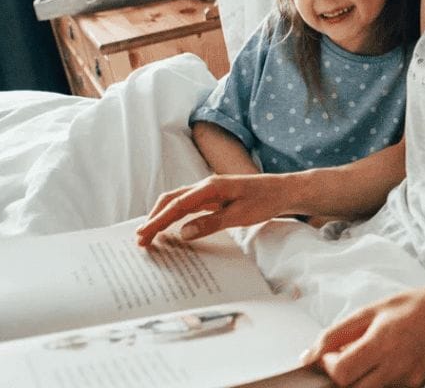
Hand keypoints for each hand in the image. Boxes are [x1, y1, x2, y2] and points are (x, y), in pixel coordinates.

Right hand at [135, 173, 299, 246]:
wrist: (283, 191)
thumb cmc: (265, 201)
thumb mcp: (240, 215)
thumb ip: (211, 223)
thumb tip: (184, 232)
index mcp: (211, 187)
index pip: (177, 205)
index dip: (158, 221)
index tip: (144, 235)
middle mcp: (207, 186)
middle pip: (172, 200)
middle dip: (154, 218)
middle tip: (140, 239)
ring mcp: (210, 191)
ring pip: (178, 201)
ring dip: (162, 216)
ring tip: (149, 234)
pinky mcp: (214, 197)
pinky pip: (189, 205)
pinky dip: (175, 215)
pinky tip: (170, 227)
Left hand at [302, 284, 424, 387]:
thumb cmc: (409, 308)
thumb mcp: (368, 311)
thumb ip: (335, 334)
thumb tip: (308, 356)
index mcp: (382, 343)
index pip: (342, 372)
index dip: (329, 365)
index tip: (333, 353)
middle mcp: (395, 367)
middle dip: (342, 375)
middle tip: (346, 357)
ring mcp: (406, 381)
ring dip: (358, 379)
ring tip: (366, 358)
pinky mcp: (413, 387)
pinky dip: (375, 381)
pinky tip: (381, 363)